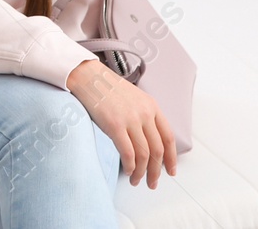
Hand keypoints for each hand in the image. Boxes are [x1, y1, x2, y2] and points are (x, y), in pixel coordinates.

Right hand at [67, 59, 175, 187]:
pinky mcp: (115, 125)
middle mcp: (145, 113)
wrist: (86, 75)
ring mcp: (131, 119)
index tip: (170, 171)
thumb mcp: (133, 97)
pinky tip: (128, 171)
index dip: (171, 158)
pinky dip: (130, 166)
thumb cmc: (105, 86)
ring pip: (144, 154)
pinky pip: (128, 153)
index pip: (168, 137)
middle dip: (156, 171)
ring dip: (142, 172)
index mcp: (151, 106)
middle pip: (158, 150)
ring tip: (137, 180)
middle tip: (152, 182)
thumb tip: (146, 140)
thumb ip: (143, 115)